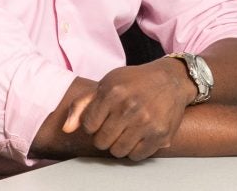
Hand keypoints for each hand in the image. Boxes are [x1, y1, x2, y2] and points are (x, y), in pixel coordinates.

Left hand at [61, 58, 192, 161]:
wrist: (169, 80)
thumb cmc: (133, 82)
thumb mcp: (105, 84)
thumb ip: (81, 105)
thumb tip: (66, 129)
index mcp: (112, 93)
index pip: (89, 126)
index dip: (93, 124)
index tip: (101, 118)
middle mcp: (129, 108)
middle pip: (102, 142)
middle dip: (104, 136)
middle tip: (113, 126)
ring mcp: (146, 122)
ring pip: (117, 152)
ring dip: (118, 145)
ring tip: (124, 132)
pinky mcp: (160, 134)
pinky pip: (136, 156)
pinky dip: (134, 150)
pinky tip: (137, 137)